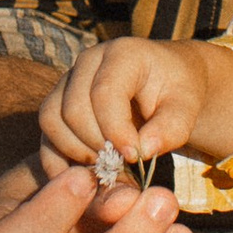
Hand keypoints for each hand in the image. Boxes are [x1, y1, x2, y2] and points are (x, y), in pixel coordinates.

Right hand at [38, 34, 232, 176]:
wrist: (167, 85)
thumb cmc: (177, 93)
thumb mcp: (186, 108)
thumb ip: (171, 128)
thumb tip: (142, 151)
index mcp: (122, 54)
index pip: (105, 93)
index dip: (116, 131)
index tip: (135, 158)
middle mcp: (88, 62)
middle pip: (72, 109)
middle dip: (96, 146)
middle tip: (121, 169)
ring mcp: (68, 81)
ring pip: (51, 119)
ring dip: (75, 152)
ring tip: (107, 169)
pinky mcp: (59, 103)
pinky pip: (46, 133)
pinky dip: (58, 159)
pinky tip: (83, 178)